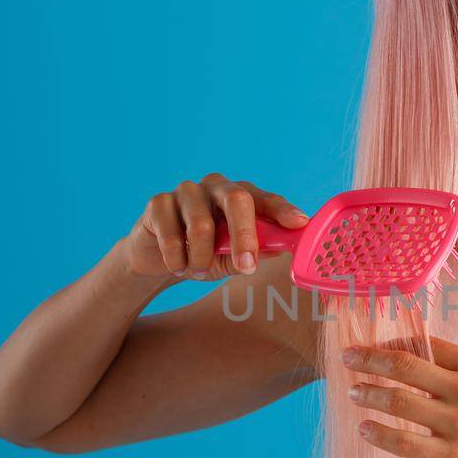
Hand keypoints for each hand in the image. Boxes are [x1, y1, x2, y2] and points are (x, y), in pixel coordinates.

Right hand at [124, 173, 308, 280]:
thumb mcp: (232, 258)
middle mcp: (216, 186)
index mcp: (240, 196)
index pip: (266, 199)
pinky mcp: (158, 202)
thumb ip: (255, 252)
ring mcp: (186, 191)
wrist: (158, 259)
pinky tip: (177, 266)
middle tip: (246, 267)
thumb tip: (281, 249)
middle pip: (237, 199)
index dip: (283, 210)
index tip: (298, 224)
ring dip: (202, 259)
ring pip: (201, 225)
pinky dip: (177, 260)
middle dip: (244, 237)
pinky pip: (171, 235)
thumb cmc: (204, 254)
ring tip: (198, 271)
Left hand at [341, 334, 457, 457]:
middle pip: (404, 366)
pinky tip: (366, 430)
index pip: (426, 345)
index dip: (392, 342)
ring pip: (399, 401)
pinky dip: (379, 434)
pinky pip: (405, 442)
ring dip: (370, 394)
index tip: (371, 344)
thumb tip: (423, 370)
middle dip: (369, 360)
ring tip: (353, 393)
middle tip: (347, 359)